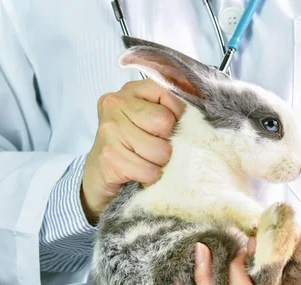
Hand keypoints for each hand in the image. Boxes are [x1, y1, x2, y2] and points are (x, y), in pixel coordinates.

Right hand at [81, 79, 185, 223]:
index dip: (177, 114)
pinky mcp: (109, 157)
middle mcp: (116, 104)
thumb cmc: (130, 147)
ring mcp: (110, 130)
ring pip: (160, 150)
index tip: (168, 129)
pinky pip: (149, 171)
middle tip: (153, 149)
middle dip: (167, 143)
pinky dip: (149, 178)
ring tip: (145, 162)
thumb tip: (201, 99)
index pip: (169, 92)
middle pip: (165, 122)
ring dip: (159, 164)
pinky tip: (138, 175)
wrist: (98, 176)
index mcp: (131, 90)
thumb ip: (169, 108)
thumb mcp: (147, 120)